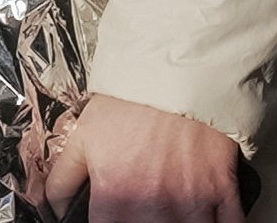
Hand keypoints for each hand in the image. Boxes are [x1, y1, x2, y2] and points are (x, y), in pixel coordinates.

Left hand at [35, 95, 244, 222]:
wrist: (178, 69)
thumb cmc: (130, 101)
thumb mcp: (81, 136)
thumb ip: (62, 180)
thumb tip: (54, 209)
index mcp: (115, 201)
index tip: (114, 220)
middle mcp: (153, 210)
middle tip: (144, 212)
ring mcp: (191, 205)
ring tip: (170, 216)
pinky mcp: (222, 192)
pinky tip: (206, 219)